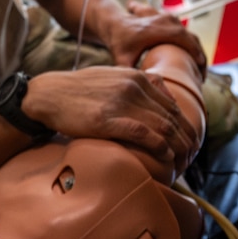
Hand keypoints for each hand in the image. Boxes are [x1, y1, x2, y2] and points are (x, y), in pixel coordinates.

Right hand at [23, 66, 200, 175]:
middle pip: (172, 116)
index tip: (188, 142)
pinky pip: (144, 134)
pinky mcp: (108, 120)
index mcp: (136, 77)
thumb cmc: (77, 90)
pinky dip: (160, 146)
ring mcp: (121, 103)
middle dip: (186, 138)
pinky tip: (165, 156)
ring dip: (178, 146)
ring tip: (182, 161)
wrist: (47, 94)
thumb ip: (136, 82)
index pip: (172, 104)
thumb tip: (160, 92)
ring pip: (164, 126)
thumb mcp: (110, 76)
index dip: (185, 125)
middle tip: (190, 156)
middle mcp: (133, 87)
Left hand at [103, 0, 206, 72]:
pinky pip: (186, 33)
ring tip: (199, 72)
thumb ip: (128, 72)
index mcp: (153, 29)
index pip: (181, 38)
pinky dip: (191, 46)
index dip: (194, 52)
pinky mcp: (171, 20)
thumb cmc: (119, 42)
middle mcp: (163, 21)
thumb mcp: (121, 59)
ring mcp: (168, 18)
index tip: (200, 69)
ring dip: (197, 52)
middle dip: (200, 57)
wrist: (116, 22)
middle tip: (201, 78)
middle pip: (191, 37)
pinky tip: (193, 62)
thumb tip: (138, 88)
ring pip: (190, 35)